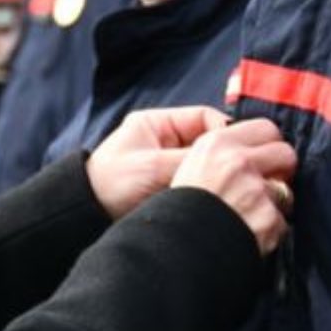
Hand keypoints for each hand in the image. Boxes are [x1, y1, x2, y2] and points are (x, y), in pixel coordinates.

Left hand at [86, 105, 231, 219]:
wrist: (89, 212)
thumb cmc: (110, 182)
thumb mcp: (151, 166)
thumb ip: (188, 159)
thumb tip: (229, 158)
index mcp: (158, 124)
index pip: (204, 117)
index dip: (225, 131)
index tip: (240, 149)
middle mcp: (166, 140)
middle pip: (209, 141)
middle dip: (225, 155)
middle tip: (242, 171)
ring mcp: (170, 162)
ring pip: (208, 163)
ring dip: (218, 174)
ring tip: (230, 186)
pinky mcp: (172, 185)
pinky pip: (199, 181)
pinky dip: (209, 188)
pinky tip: (219, 198)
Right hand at [171, 117, 296, 254]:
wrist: (176, 245)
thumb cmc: (181, 206)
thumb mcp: (194, 164)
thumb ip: (223, 151)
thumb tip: (256, 150)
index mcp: (217, 143)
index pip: (266, 128)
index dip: (268, 144)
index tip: (264, 155)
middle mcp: (239, 162)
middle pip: (286, 154)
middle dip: (282, 169)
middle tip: (268, 182)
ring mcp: (256, 190)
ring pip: (286, 192)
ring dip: (274, 203)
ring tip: (249, 213)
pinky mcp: (268, 219)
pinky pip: (281, 221)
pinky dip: (269, 229)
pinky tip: (247, 231)